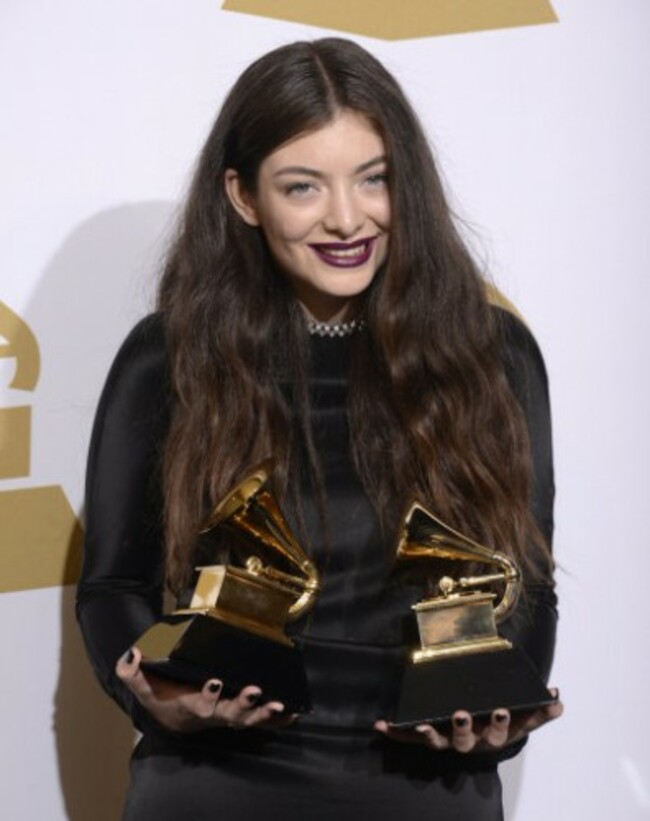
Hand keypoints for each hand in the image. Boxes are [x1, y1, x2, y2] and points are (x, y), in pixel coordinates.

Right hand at [116, 646, 294, 733]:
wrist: (170, 713)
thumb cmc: (160, 693)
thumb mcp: (141, 683)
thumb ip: (131, 670)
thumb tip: (132, 653)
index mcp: (189, 705)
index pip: (198, 704)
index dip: (207, 695)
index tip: (214, 681)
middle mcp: (212, 713)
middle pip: (228, 713)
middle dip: (242, 704)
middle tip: (254, 691)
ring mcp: (227, 715)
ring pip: (246, 719)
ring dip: (263, 713)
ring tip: (278, 704)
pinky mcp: (238, 713)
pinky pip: (259, 720)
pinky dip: (276, 720)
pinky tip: (292, 714)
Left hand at [374, 689, 562, 753]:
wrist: (478, 736)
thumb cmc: (499, 721)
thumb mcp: (522, 718)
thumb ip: (540, 710)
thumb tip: (558, 697)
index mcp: (495, 734)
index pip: (505, 731)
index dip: (505, 722)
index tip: (504, 708)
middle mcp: (473, 741)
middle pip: (472, 740)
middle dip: (469, 727)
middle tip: (468, 711)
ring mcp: (450, 740)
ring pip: (442, 742)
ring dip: (433, 733)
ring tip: (425, 724)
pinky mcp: (430, 737)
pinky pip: (411, 737)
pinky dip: (395, 733)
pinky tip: (380, 725)